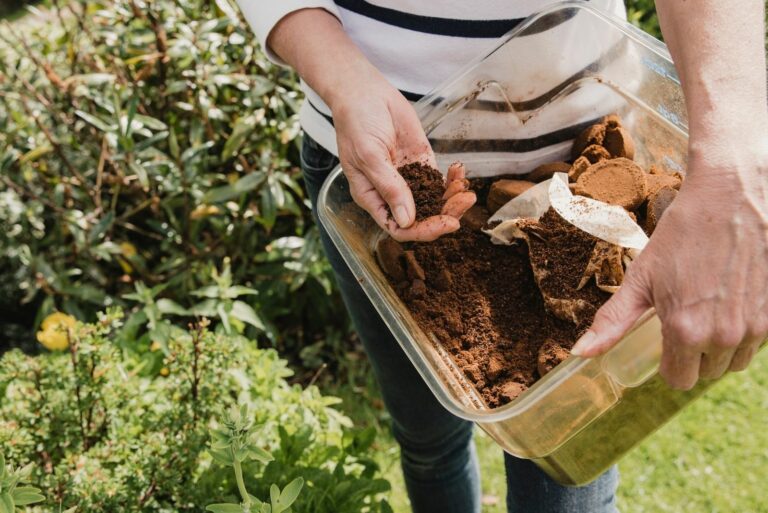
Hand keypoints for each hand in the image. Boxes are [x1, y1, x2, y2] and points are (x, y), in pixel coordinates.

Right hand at [330, 74, 474, 241]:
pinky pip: (439, 180)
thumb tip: (406, 220)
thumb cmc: (356, 123)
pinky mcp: (421, 162)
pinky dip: (452, 179)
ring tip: (465, 188)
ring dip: (452, 198)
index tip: (446, 223)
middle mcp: (391, 193)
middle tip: (464, 202)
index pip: (398, 227)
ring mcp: (408, 178)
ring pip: (434, 201)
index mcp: (372, 198)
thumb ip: (389, 187)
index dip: (423, 231)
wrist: (364, 92)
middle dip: (445, 214)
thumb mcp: (369, 156)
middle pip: (421, 218)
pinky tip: (460, 171)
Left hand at [571, 141, 767, 388]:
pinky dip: (748, 328)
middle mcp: (725, 336)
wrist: (733, 197)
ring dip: (723, 345)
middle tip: (688, 315)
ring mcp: (758, 327)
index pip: (678, 380)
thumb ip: (613, 321)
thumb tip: (581, 353)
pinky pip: (759, 341)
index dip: (669, 363)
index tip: (666, 339)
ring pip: (736, 360)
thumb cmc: (683, 234)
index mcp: (686, 331)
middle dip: (695, 353)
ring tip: (711, 307)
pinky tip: (735, 298)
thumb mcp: (641, 277)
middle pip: (707, 372)